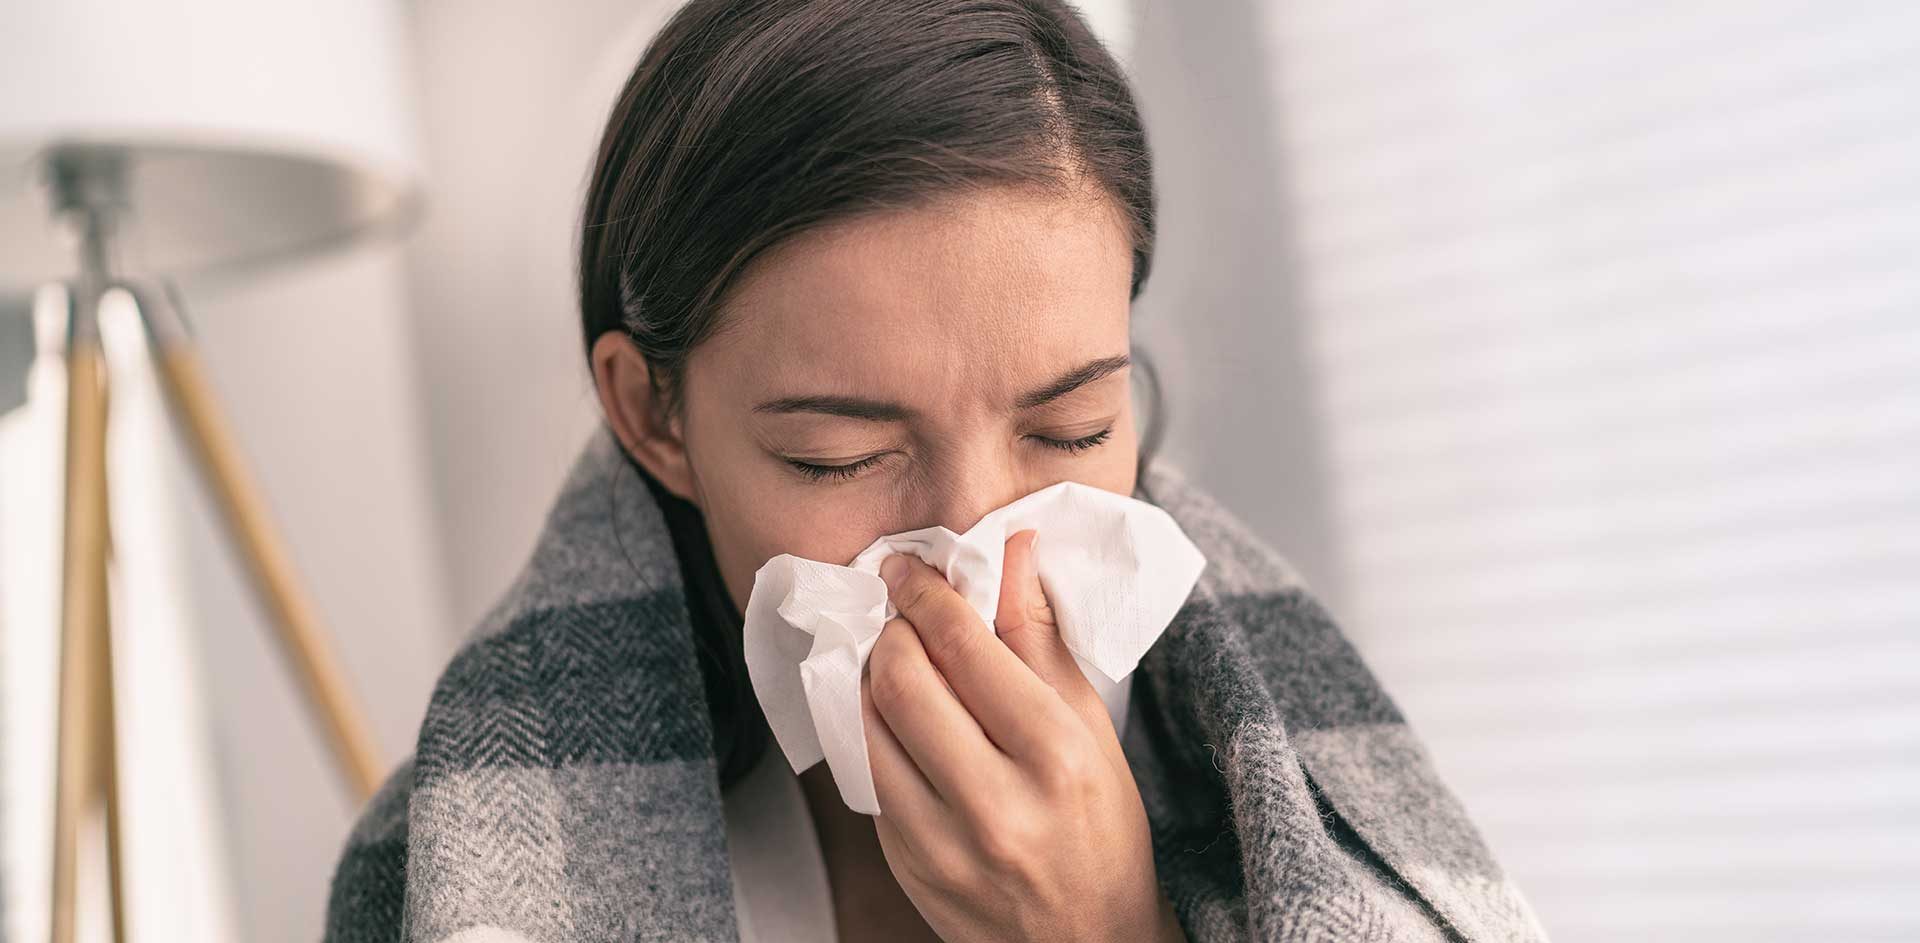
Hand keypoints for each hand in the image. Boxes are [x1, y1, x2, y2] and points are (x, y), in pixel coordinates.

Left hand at [859, 528, 1187, 942]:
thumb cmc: (1101, 829)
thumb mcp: (1090, 727)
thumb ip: (1040, 636)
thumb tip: (1012, 549)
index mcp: (1055, 757)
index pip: (965, 649)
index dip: (927, 594)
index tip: (908, 567)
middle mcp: (995, 803)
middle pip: (902, 681)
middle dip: (893, 631)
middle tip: (903, 614)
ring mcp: (941, 843)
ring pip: (868, 725)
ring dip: (872, 678)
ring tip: (898, 662)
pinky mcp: (904, 864)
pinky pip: (867, 774)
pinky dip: (875, 733)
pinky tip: (901, 723)